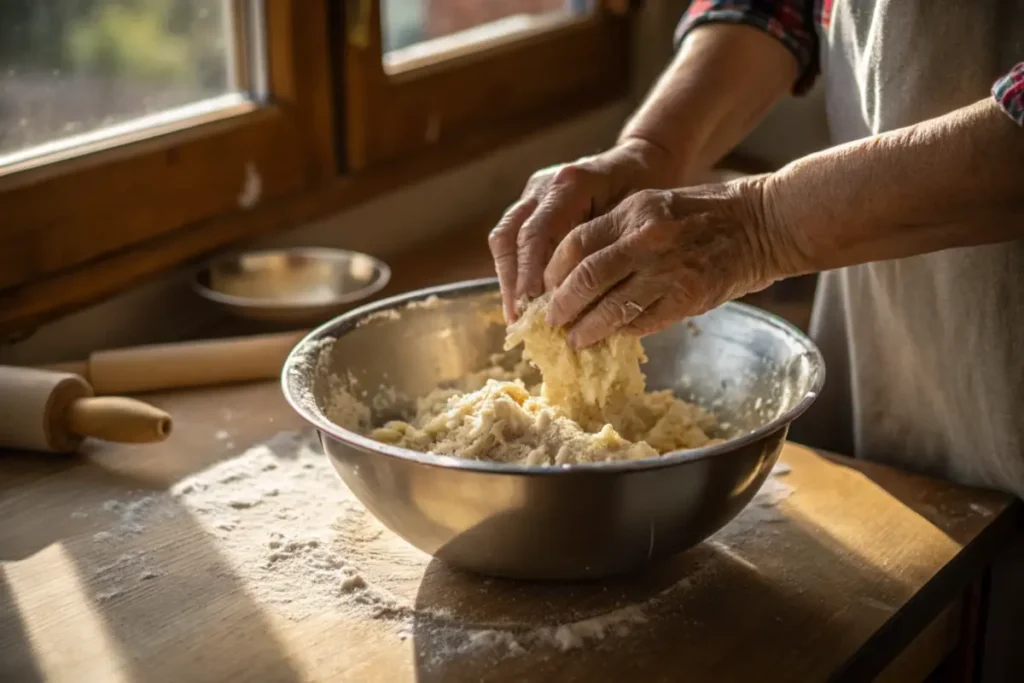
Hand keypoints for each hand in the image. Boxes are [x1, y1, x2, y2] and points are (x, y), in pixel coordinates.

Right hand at [488, 138, 678, 321]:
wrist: (641, 158)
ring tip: (515, 313)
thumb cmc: (647, 187)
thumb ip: (603, 249)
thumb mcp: (634, 217)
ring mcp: (533, 191)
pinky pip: (511, 235)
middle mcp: (544, 185)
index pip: (537, 233)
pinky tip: (522, 295)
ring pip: (504, 236)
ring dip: (507, 276)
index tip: (531, 306)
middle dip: (513, 281)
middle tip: (518, 317)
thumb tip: (579, 298)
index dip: (529, 272)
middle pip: (511, 236)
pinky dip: (514, 267)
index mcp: (571, 184)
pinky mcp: (531, 201)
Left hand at [543, 176, 806, 347]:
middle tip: (552, 321)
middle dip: (562, 306)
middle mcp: (647, 239)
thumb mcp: (654, 206)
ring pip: (609, 307)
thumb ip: (615, 233)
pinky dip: (620, 332)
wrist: (765, 224)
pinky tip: (611, 337)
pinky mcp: (687, 298)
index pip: (574, 244)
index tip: (544, 289)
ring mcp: (668, 270)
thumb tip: (573, 273)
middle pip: (585, 279)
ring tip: (575, 339)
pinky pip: (641, 322)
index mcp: (634, 211)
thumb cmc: (705, 214)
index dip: (552, 273)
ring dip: (586, 329)